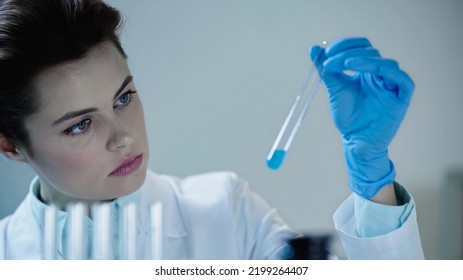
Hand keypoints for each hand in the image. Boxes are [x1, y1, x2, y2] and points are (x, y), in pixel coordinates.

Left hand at [310, 37, 413, 197]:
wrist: (355, 140)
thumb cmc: (348, 118)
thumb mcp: (334, 89)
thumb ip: (326, 69)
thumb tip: (314, 48)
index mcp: (366, 70)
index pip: (360, 47)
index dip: (345, 45)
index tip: (326, 52)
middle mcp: (380, 74)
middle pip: (370, 52)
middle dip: (348, 54)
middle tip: (330, 62)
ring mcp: (392, 85)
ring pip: (384, 63)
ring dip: (364, 60)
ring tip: (345, 65)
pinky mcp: (401, 98)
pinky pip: (403, 80)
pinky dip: (390, 72)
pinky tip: (374, 70)